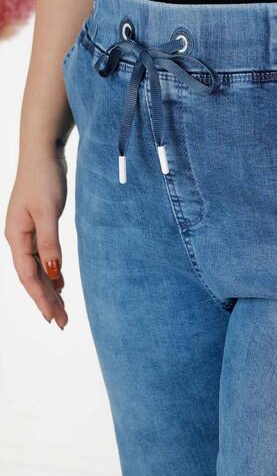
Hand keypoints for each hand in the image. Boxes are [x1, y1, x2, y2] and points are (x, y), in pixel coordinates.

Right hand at [5, 147, 68, 329]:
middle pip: (32, 277)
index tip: (53, 318)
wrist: (43, 152)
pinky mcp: (38, 226)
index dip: (40, 299)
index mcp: (16, 236)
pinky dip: (51, 272)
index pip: (28, 276)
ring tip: (61, 310)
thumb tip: (52, 273)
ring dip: (49, 289)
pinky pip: (42, 257)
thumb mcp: (48, 212)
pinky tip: (60, 283)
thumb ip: (50, 243)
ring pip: (38, 269)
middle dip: (46, 300)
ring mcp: (27, 232)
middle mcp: (18, 238)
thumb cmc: (44, 178)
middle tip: (62, 323)